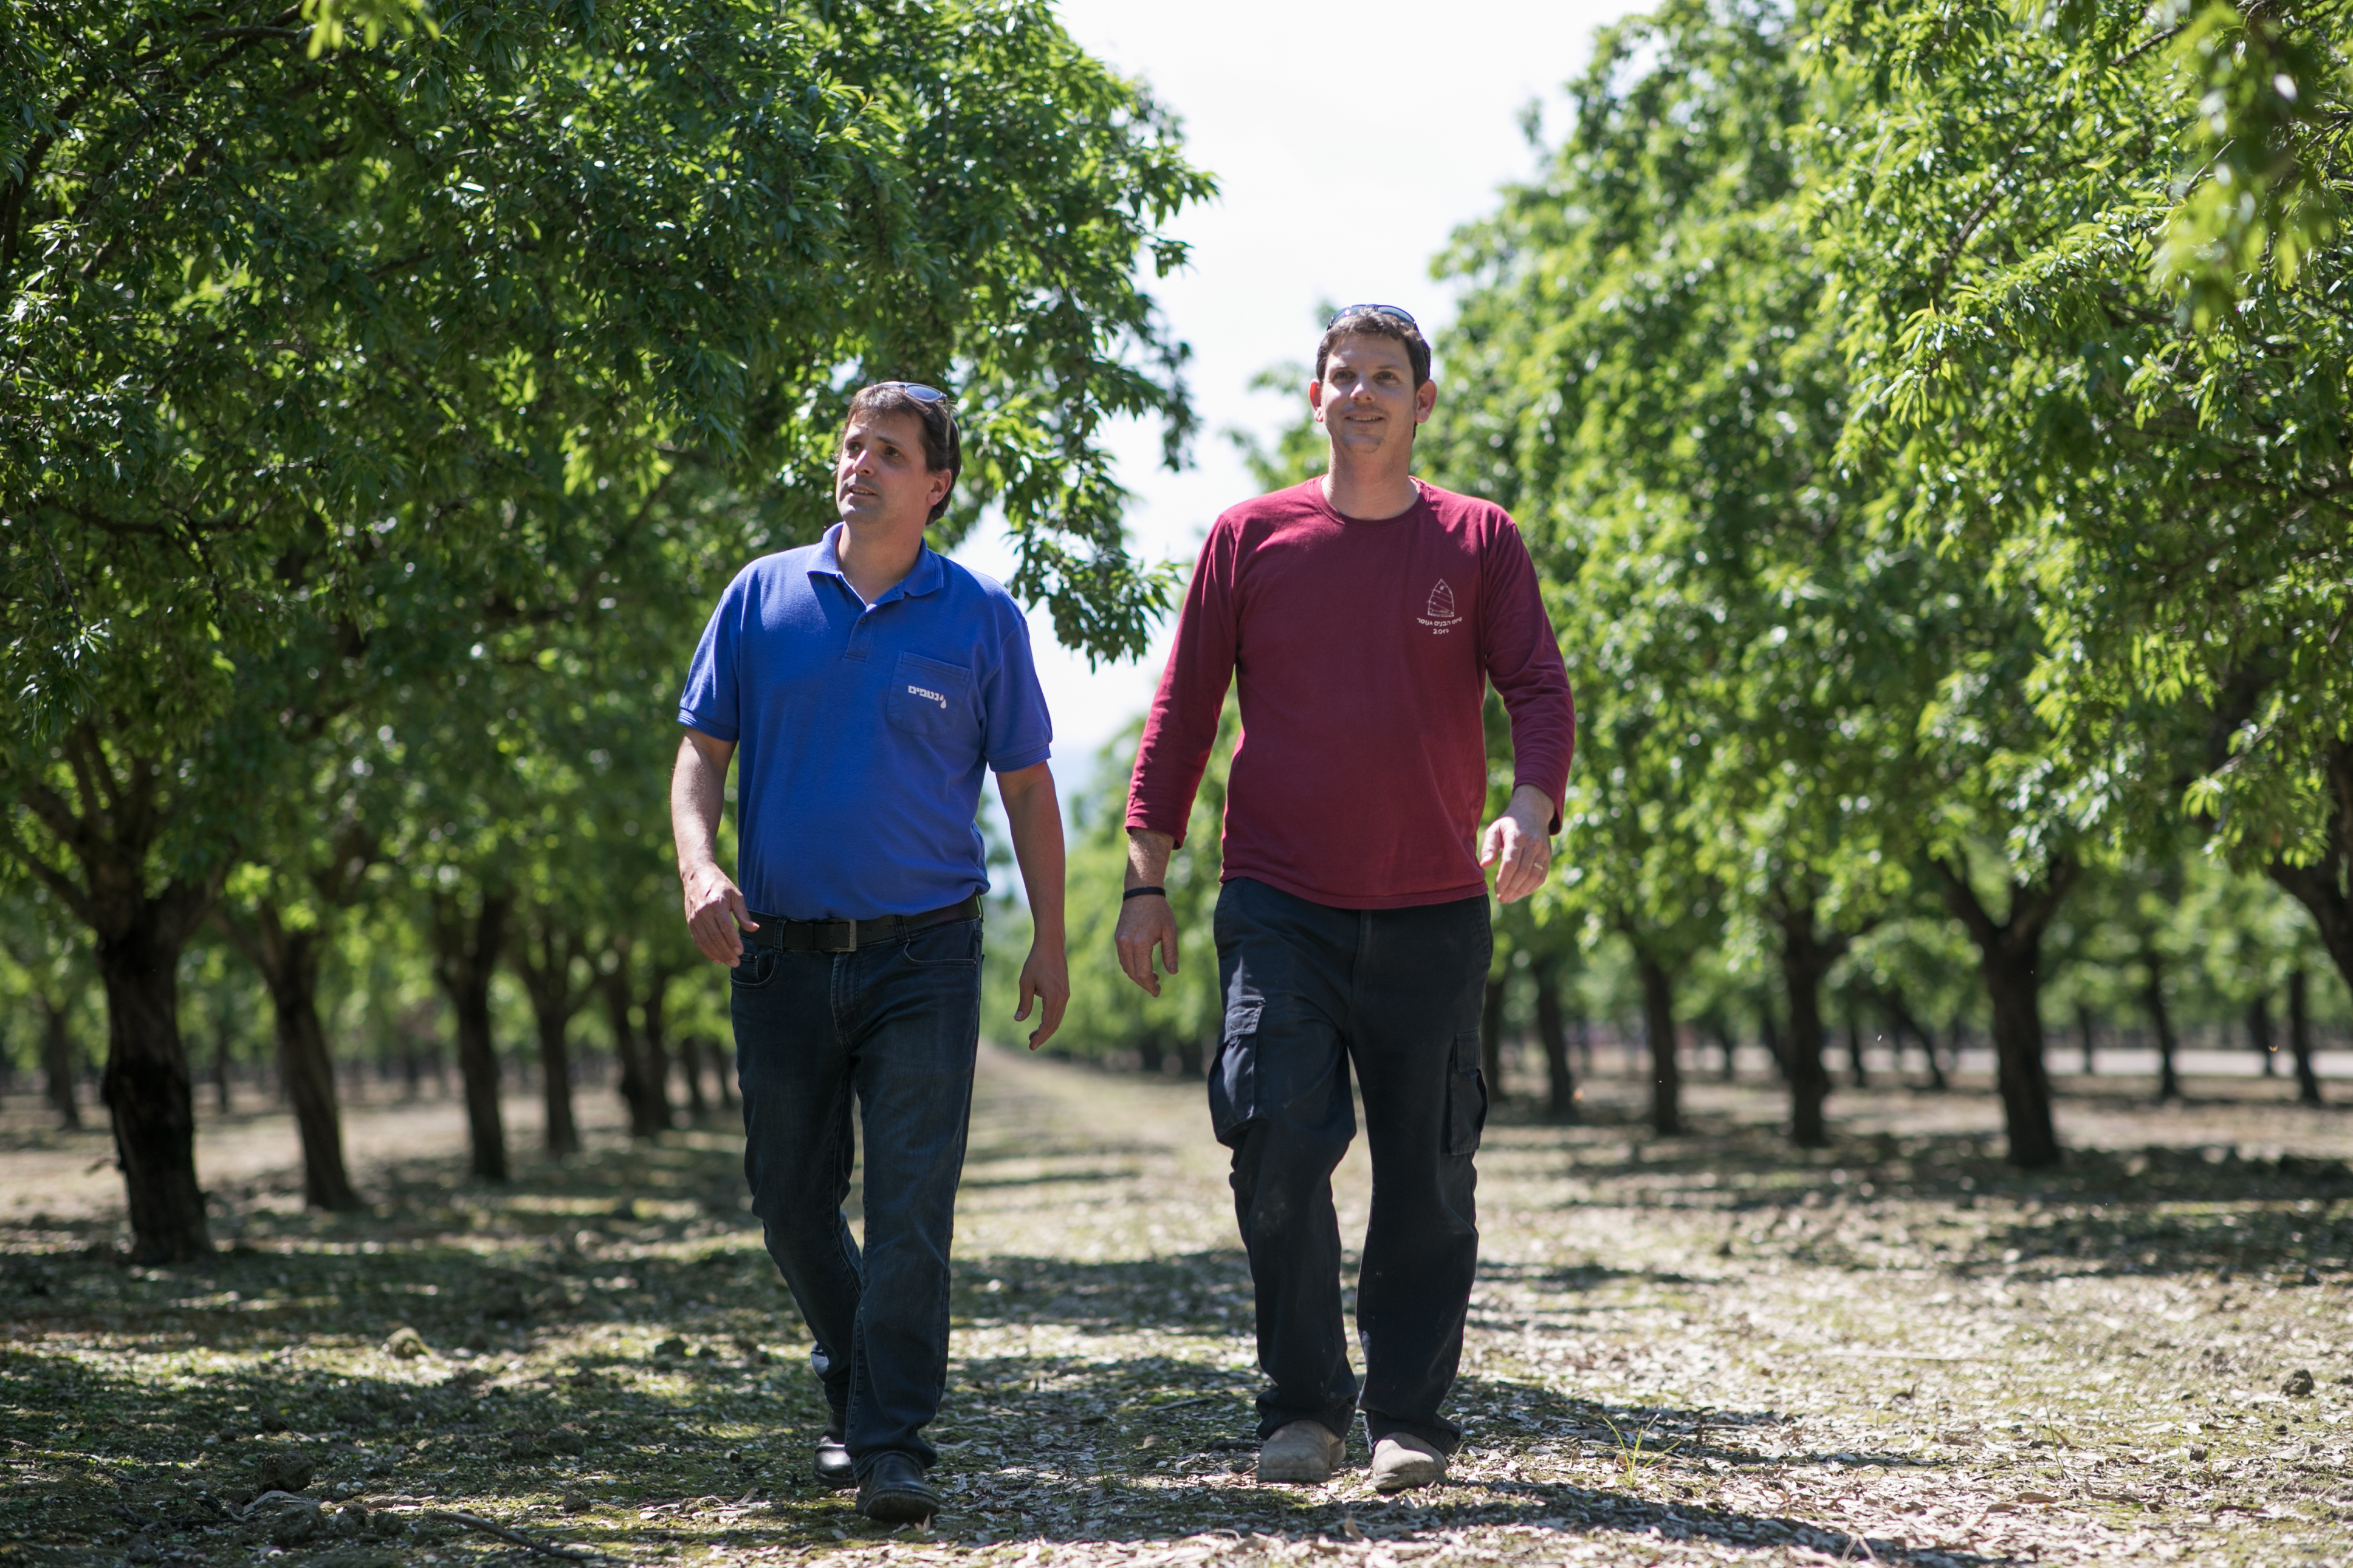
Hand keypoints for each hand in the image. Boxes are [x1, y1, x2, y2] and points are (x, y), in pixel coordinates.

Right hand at [681, 860, 755, 965]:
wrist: (697, 874)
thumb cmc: (720, 884)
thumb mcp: (736, 895)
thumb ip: (743, 914)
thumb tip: (754, 929)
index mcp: (716, 904)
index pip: (726, 928)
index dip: (733, 941)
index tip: (741, 952)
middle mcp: (703, 912)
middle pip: (716, 937)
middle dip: (726, 952)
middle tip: (736, 963)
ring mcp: (694, 918)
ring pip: (706, 941)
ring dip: (717, 954)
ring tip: (728, 962)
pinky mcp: (690, 922)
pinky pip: (698, 940)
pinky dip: (706, 951)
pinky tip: (716, 958)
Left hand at [1014, 937, 1069, 1050]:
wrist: (1051, 945)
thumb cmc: (1036, 961)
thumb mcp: (1025, 982)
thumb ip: (1024, 1002)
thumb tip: (1019, 1020)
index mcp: (1054, 997)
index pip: (1048, 1023)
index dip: (1040, 1036)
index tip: (1031, 1046)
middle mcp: (1063, 998)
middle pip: (1054, 1024)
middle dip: (1043, 1036)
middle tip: (1031, 1044)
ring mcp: (1065, 994)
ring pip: (1057, 1018)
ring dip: (1047, 1028)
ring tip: (1033, 1035)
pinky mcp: (1064, 991)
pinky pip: (1058, 1010)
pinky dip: (1051, 1019)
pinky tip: (1041, 1021)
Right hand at [1114, 892, 1178, 995]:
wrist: (1141, 892)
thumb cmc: (1159, 910)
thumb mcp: (1170, 931)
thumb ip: (1171, 953)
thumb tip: (1172, 972)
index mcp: (1140, 943)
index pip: (1142, 973)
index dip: (1150, 986)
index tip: (1157, 992)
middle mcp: (1126, 943)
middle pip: (1133, 973)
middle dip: (1144, 983)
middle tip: (1156, 987)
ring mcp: (1120, 941)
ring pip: (1126, 967)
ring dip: (1137, 976)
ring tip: (1152, 977)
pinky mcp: (1118, 938)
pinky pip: (1123, 959)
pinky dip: (1131, 966)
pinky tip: (1143, 966)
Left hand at [1480, 785, 1554, 903]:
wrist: (1533, 811)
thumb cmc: (1509, 823)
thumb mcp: (1495, 828)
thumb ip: (1488, 847)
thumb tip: (1484, 865)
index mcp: (1517, 836)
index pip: (1511, 862)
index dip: (1504, 879)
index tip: (1496, 890)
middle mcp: (1533, 843)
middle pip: (1523, 872)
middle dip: (1511, 888)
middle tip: (1501, 898)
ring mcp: (1542, 851)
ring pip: (1534, 876)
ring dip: (1521, 891)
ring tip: (1509, 898)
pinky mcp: (1547, 856)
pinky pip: (1541, 876)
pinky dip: (1531, 888)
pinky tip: (1520, 893)